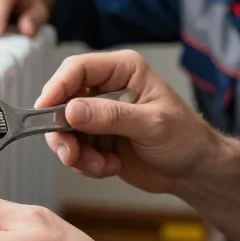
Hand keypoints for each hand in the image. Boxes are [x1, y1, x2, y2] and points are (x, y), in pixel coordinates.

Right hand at [36, 49, 217, 193]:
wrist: (194, 171)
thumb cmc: (186, 138)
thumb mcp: (151, 124)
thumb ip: (111, 116)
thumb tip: (73, 110)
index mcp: (122, 70)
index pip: (77, 69)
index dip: (56, 88)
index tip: (44, 111)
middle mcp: (106, 89)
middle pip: (62, 102)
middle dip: (63, 132)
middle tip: (71, 154)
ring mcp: (99, 116)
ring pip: (64, 131)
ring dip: (77, 154)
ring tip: (102, 166)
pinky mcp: (96, 140)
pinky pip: (75, 151)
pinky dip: (87, 165)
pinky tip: (110, 167)